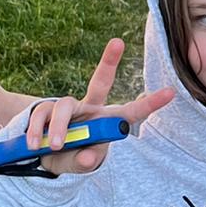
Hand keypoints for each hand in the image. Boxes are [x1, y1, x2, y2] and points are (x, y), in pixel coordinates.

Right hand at [22, 50, 174, 173]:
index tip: (171, 92)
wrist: (43, 159)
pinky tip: (34, 144)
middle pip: (100, 82)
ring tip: (53, 146)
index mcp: (106, 122)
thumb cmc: (71, 158)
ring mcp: (68, 106)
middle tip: (118, 42)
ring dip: (58, 127)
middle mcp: (90, 108)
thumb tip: (88, 158)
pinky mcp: (44, 109)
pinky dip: (36, 131)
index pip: (130, 112)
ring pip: (64, 106)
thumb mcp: (78, 165)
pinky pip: (41, 115)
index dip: (150, 103)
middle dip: (109, 62)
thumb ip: (84, 163)